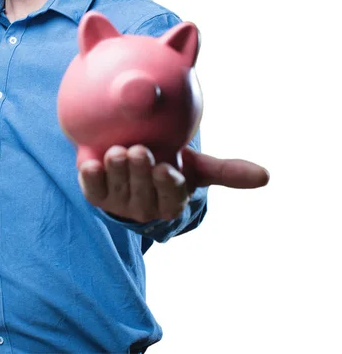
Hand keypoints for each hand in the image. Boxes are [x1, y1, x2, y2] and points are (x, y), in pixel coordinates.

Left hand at [78, 144, 268, 222]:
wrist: (134, 159)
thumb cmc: (171, 163)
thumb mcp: (197, 167)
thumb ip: (226, 171)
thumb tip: (266, 176)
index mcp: (171, 200)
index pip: (171, 197)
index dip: (168, 184)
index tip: (167, 167)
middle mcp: (145, 206)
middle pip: (142, 192)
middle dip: (140, 172)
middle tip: (138, 150)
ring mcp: (119, 202)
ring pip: (117, 190)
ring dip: (117, 171)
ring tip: (117, 151)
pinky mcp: (97, 195)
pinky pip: (92, 189)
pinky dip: (90, 177)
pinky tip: (90, 164)